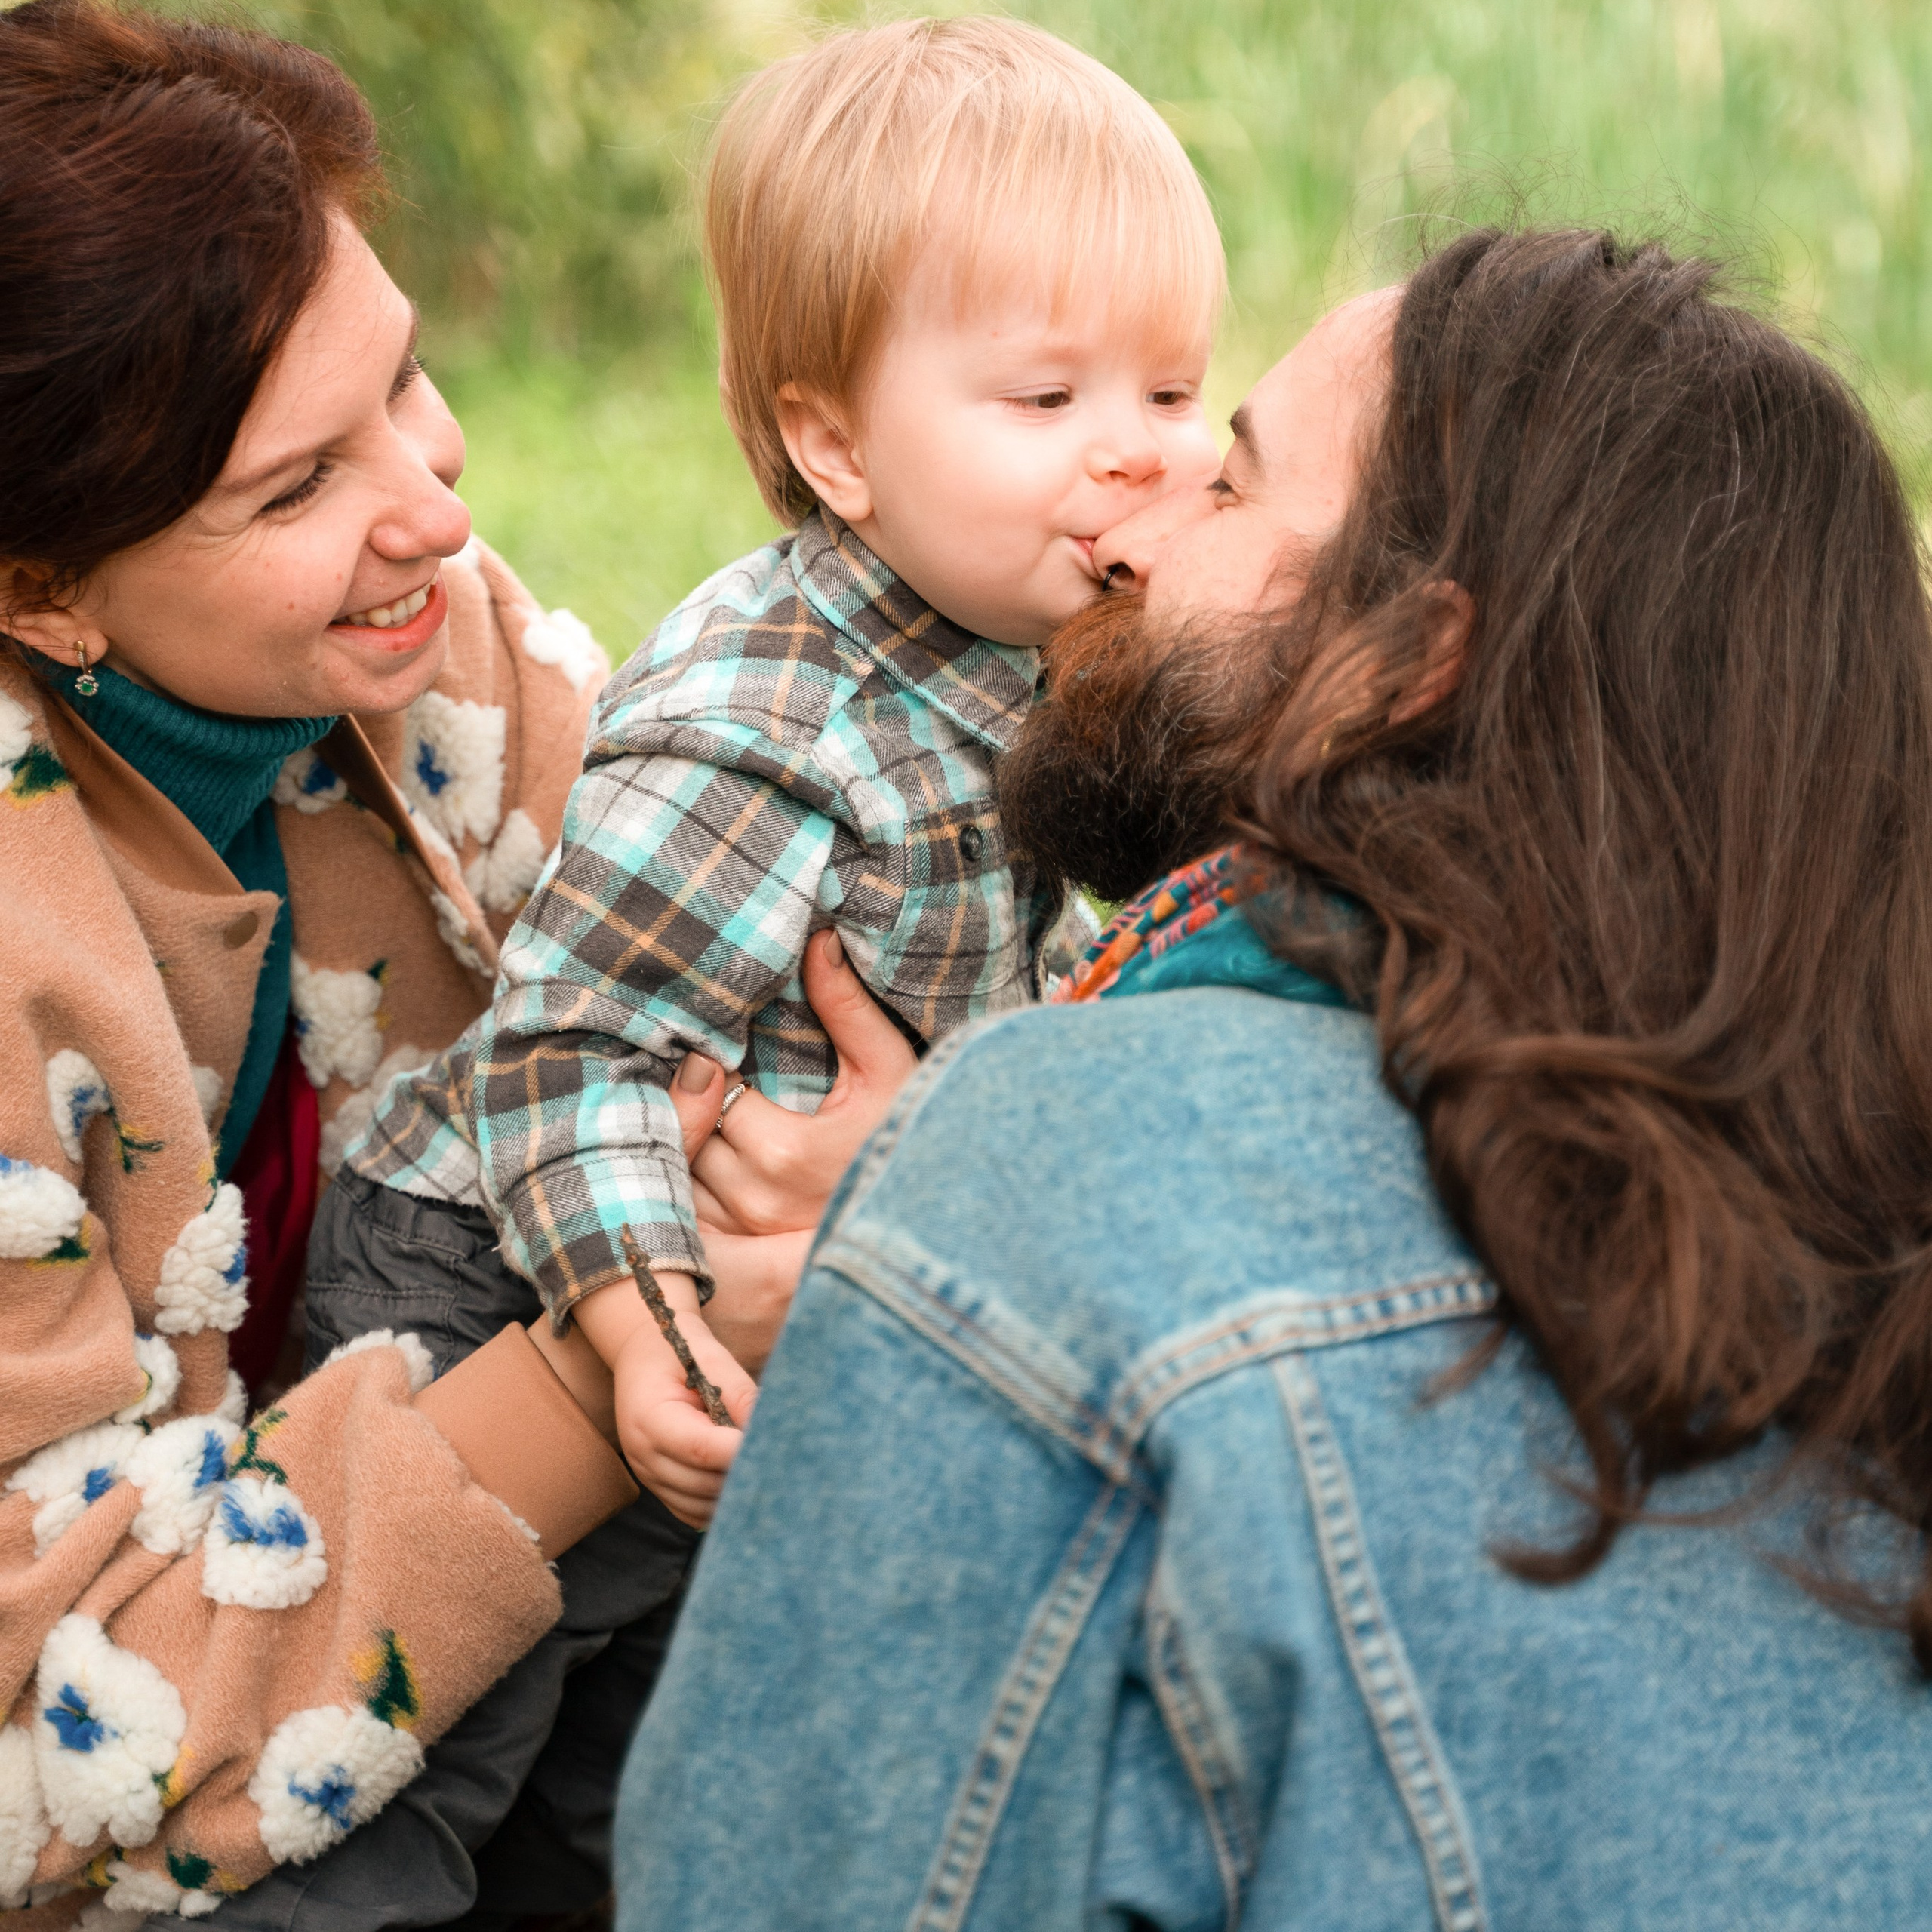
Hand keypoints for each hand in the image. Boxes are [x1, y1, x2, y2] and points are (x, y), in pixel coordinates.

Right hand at [576, 1267, 755, 1528]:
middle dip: (742, 1472)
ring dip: (733, 1490)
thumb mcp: (711, 1357)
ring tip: (761, 1464)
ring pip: (700, 1505)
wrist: (644, 1354)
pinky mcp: (659, 1487)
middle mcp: (641, 1453)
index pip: (698, 1447)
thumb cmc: (680, 1349)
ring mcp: (647, 1475)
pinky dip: (719, 1502)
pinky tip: (740, 1477)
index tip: (774, 1447)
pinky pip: (693, 1512)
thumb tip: (769, 1429)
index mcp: (648, 1415)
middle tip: (781, 1459)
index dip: (739, 1451)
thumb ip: (740, 1393)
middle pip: (702, 1482)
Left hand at [667, 930, 917, 1370]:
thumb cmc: (909, 1137)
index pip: (714, 1088)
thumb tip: (818, 940)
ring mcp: (744, 1237)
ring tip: (695, 1104)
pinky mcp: (736, 1259)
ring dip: (683, 1139)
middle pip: (691, 1131)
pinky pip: (686, 1209)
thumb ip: (847, 1008)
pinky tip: (699, 1152)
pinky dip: (684, 1180)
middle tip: (693, 1062)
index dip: (715, 1062)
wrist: (930, 1221)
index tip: (718, 1043)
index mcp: (789, 1152)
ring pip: (679, 1171)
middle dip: (694, 1099)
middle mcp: (757, 1201)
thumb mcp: (889, 1069)